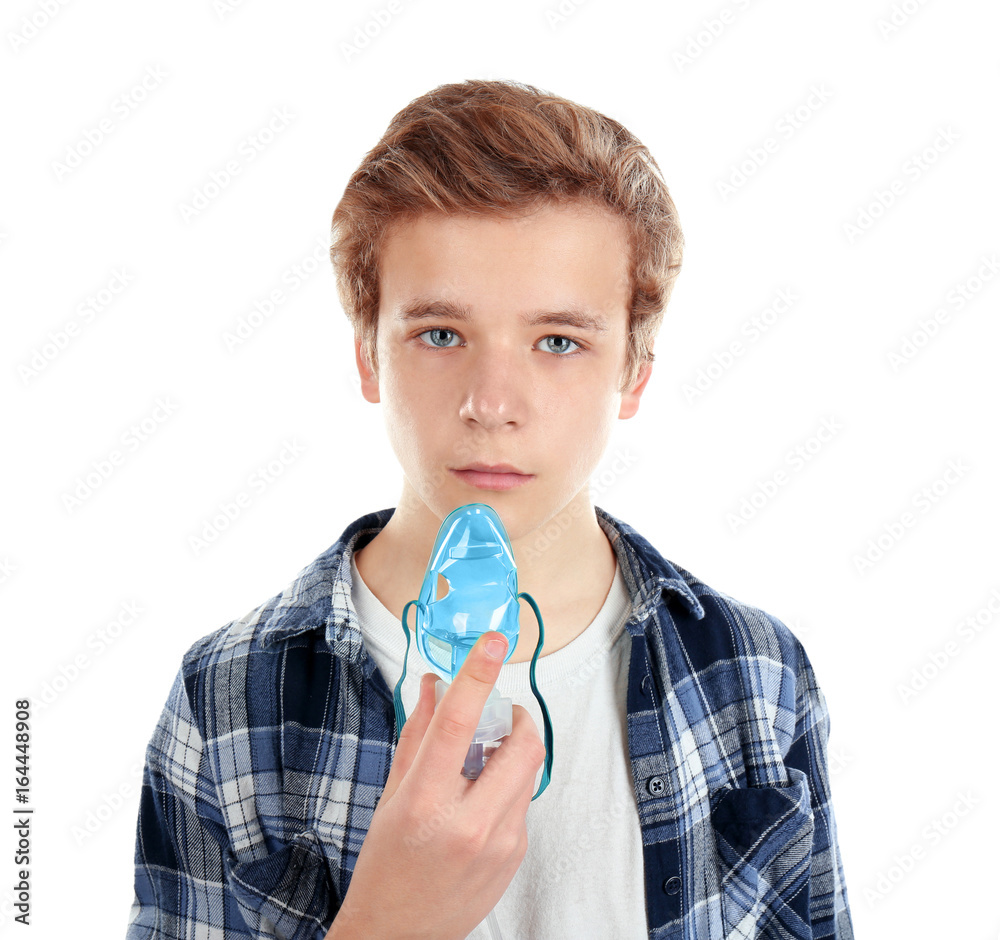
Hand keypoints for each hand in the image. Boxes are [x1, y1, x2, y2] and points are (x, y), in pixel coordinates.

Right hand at [327, 631, 544, 939]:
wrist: (399, 935)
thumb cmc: (386, 867)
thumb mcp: (392, 795)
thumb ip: (417, 734)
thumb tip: (432, 685)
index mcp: (425, 804)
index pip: (457, 725)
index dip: (477, 676)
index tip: (492, 643)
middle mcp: (468, 824)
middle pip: (519, 745)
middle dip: (517, 718)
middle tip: (498, 716)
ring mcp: (499, 844)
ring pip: (527, 770)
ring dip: (509, 754)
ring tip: (478, 767)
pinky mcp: (516, 855)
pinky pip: (523, 801)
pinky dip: (506, 787)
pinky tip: (478, 803)